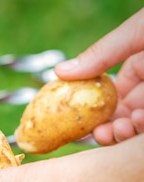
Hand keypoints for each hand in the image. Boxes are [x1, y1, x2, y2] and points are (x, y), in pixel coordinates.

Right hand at [55, 8, 143, 144]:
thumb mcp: (138, 32)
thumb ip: (101, 54)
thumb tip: (60, 71)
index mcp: (143, 66)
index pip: (113, 97)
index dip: (98, 115)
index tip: (87, 127)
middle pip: (127, 117)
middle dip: (113, 130)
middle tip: (104, 134)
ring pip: (141, 126)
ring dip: (129, 132)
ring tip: (125, 128)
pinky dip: (143, 130)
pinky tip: (141, 121)